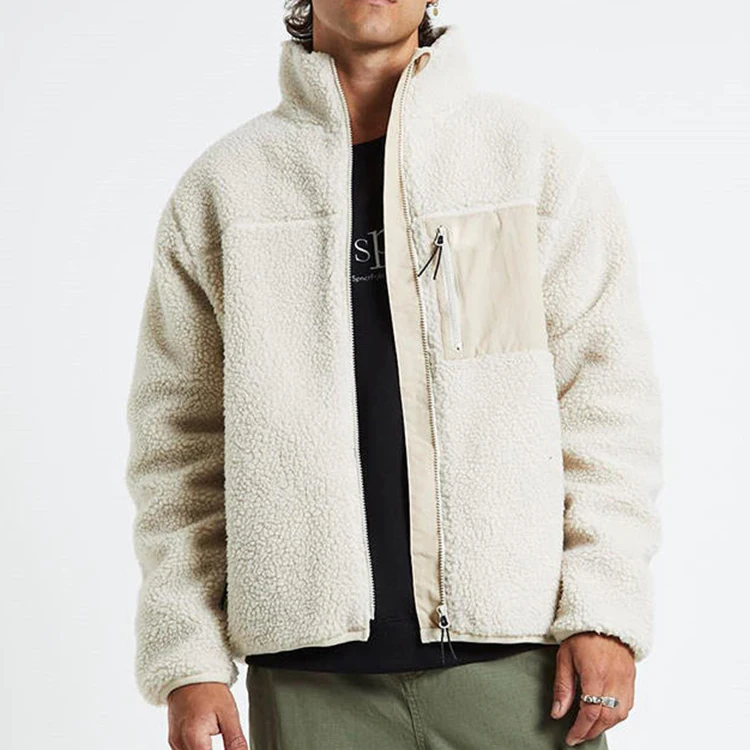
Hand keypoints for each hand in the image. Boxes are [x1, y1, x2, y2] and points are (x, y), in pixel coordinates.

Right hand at [167, 682, 247, 749]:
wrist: (189, 673)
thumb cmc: (209, 689)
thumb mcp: (228, 713)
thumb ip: (235, 741)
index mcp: (194, 737)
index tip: (230, 748)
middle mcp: (180, 742)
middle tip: (227, 744)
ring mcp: (175, 742)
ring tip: (213, 737)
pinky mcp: (173, 739)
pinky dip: (197, 749)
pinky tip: (206, 741)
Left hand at [550, 632, 635, 746]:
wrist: (604, 619)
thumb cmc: (582, 636)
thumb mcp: (564, 658)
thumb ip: (562, 687)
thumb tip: (557, 713)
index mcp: (595, 673)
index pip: (590, 711)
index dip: (580, 729)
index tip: (571, 738)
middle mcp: (614, 679)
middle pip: (606, 717)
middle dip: (591, 732)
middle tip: (577, 737)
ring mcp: (625, 680)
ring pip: (619, 715)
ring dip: (604, 726)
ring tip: (589, 729)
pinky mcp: (631, 679)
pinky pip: (627, 706)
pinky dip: (616, 716)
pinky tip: (604, 716)